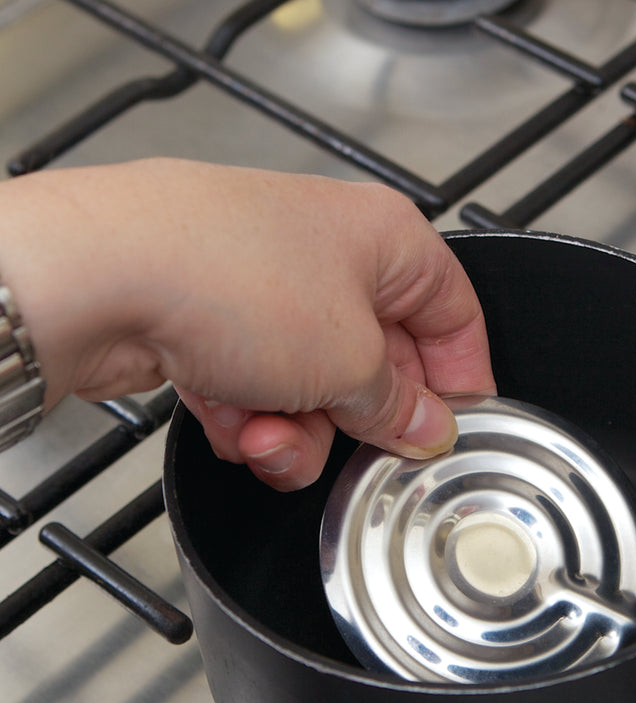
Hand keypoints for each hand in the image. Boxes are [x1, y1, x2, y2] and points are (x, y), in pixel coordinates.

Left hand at [0, 158, 494, 489]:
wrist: (98, 277)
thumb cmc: (228, 278)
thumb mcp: (350, 363)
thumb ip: (398, 406)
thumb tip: (427, 428)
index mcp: (384, 240)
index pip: (454, 314)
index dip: (461, 379)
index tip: (454, 431)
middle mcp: (327, 256)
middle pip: (379, 362)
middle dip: (361, 419)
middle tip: (361, 453)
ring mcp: (266, 289)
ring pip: (315, 388)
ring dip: (298, 431)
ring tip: (269, 436)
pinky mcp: (213, 323)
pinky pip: (260, 390)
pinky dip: (249, 419)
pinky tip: (234, 424)